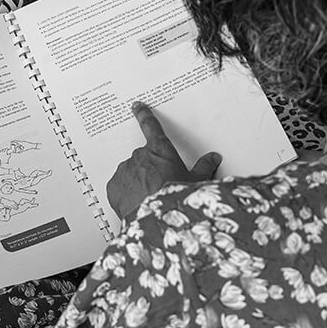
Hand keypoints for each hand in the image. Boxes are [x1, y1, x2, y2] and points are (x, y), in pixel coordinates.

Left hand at [106, 102, 220, 221]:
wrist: (156, 220)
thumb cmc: (175, 199)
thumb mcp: (195, 182)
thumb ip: (204, 167)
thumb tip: (213, 158)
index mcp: (159, 150)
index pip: (151, 126)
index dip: (144, 115)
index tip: (138, 107)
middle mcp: (139, 156)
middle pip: (144, 158)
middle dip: (150, 169)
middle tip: (160, 185)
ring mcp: (124, 170)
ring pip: (131, 172)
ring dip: (138, 181)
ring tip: (150, 197)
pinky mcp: (113, 186)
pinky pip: (120, 186)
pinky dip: (126, 192)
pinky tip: (137, 202)